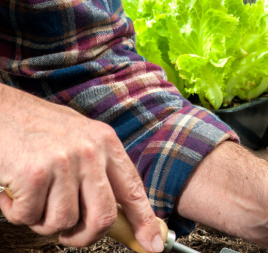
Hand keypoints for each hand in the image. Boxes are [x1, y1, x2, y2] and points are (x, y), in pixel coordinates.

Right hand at [0, 84, 163, 251]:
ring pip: (63, 221)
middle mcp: (89, 152)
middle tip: (68, 235)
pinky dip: (16, 212)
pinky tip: (12, 191)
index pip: (134, 190)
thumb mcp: (79, 138)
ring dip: (42, 221)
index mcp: (106, 142)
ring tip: (32, 199)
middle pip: (103, 217)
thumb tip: (117, 211)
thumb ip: (98, 170)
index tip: (152, 243)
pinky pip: (29, 216)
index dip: (145, 221)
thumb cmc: (33, 127)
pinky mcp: (34, 174)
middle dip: (85, 236)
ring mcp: (63, 162)